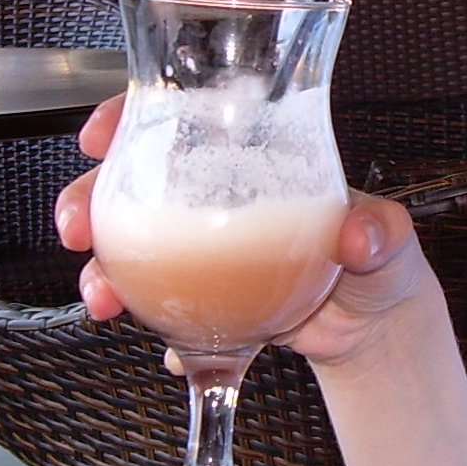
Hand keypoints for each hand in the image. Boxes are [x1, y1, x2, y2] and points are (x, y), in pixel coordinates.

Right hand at [54, 94, 442, 369]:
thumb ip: (379, 231)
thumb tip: (359, 237)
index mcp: (252, 157)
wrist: (372, 325)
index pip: (179, 114)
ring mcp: (201, 248)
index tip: (101, 132)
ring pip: (129, 246)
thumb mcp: (388, 236)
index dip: (128, 114)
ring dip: (101, 271)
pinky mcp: (201, 298)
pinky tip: (172, 351)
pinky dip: (155, 328)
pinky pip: (159, 307)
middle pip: (131, 180)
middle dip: (88, 199)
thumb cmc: (378, 257)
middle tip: (78, 228)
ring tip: (104, 301)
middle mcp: (216, 196)